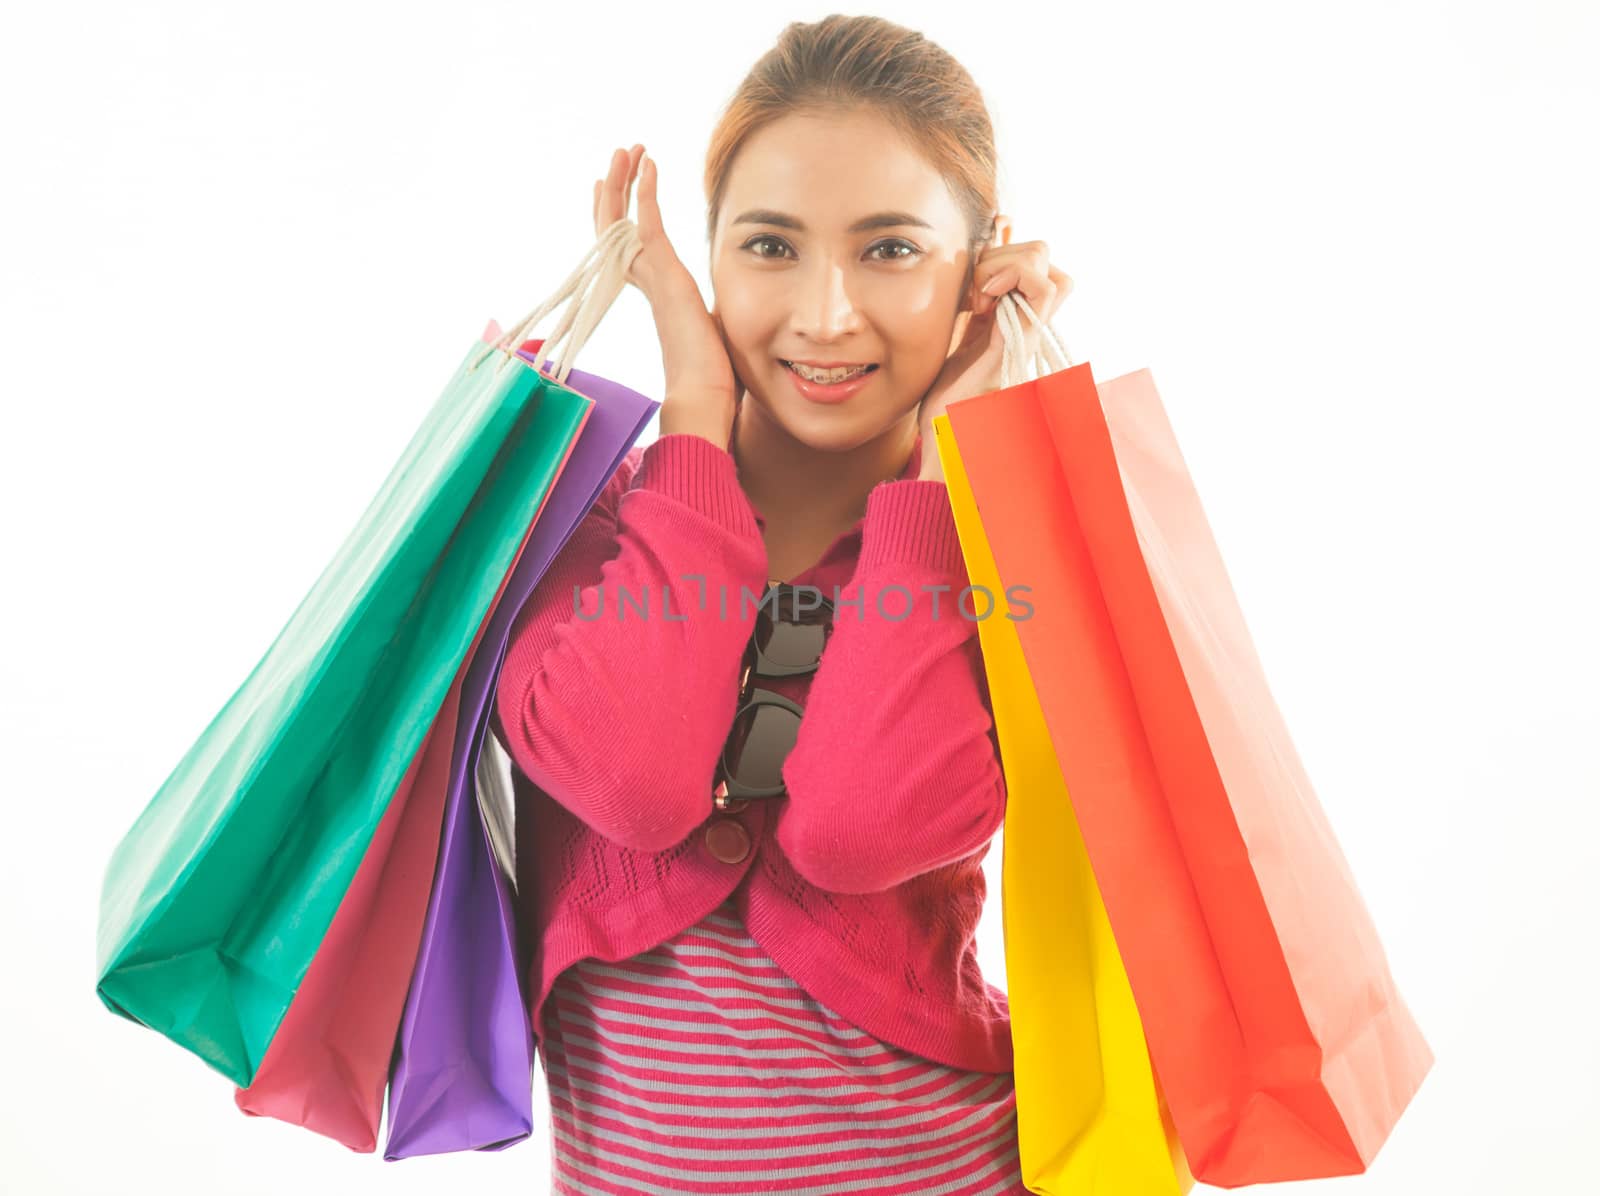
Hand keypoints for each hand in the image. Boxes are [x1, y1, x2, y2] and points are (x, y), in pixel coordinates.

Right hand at [596, 145, 739, 447]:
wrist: (706, 398)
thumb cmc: (715, 382)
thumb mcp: (717, 338)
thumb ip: (715, 321)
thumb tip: (735, 328)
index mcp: (661, 298)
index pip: (630, 250)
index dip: (619, 221)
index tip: (613, 193)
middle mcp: (649, 285)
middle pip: (616, 229)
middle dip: (616, 192)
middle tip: (616, 159)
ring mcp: (654, 280)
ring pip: (624, 221)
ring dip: (624, 182)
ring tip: (625, 150)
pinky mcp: (665, 276)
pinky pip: (648, 224)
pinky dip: (646, 192)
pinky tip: (649, 162)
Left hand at [916, 226, 1072, 480]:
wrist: (941, 427)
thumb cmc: (944, 389)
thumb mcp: (956, 331)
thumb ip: (972, 301)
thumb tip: (976, 256)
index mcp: (1012, 316)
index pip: (1032, 261)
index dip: (1002, 252)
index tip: (970, 280)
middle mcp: (1027, 323)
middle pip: (1044, 258)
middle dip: (1002, 255)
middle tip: (973, 290)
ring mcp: (1028, 333)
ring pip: (1051, 270)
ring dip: (1007, 266)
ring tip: (978, 298)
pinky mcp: (1020, 342)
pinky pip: (1044, 291)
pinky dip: (1013, 277)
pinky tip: (980, 302)